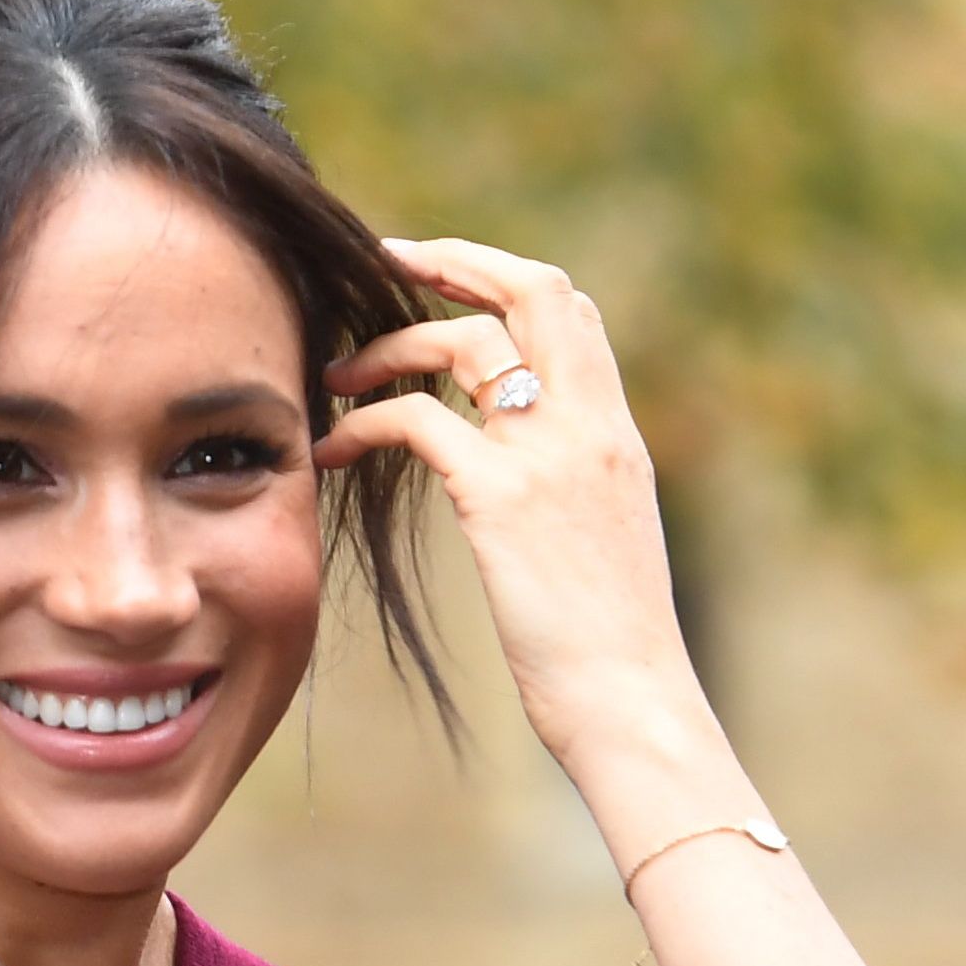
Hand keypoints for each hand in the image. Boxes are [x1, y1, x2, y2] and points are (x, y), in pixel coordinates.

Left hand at [314, 236, 746, 845]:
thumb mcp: (604, 551)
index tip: (447, 281)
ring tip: (337, 376)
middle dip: (455, 259)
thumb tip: (529, 498)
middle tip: (387, 259)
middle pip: (535, 289)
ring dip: (390, 345)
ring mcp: (550, 455)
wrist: (633, 705)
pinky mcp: (501, 498)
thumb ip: (571, 499)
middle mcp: (591, 428)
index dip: (506, 280)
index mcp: (617, 436)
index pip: (573, 313)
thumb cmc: (610, 655)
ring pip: (467, 341)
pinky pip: (417, 420)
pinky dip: (364, 421)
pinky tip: (333, 449)